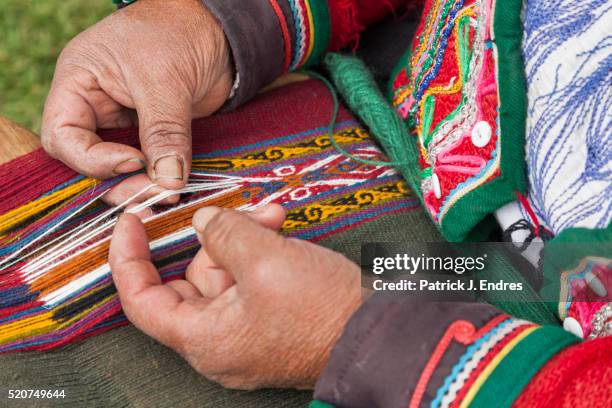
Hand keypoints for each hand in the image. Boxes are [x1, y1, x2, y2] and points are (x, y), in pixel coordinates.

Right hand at [42, 0, 232, 202]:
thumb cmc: (178, 33)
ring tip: (168, 195)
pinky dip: (160, 178)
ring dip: (142, 186)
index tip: (134, 162)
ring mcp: (124, 123)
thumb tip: (168, 181)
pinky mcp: (152, 134)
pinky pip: (148, 164)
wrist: (218, 31)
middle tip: (155, 193)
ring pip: (119, 169)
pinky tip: (176, 188)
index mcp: (78, 84)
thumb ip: (164, 132)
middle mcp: (95, 107)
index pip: (63, 136)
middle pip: (89, 161)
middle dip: (120, 182)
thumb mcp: (165, 81)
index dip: (93, 159)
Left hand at [109, 204, 362, 388]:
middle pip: (192, 279)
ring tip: (274, 218)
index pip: (142, 300)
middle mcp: (220, 342)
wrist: (381, 335)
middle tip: (236, 210)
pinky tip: (280, 230)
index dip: (129, 258)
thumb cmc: (323, 310)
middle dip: (214, 236)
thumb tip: (203, 221)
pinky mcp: (271, 322)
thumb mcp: (266, 259)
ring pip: (227, 274)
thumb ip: (223, 232)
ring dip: (245, 238)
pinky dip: (261, 254)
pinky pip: (251, 282)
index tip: (131, 221)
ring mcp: (247, 333)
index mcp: (205, 339)